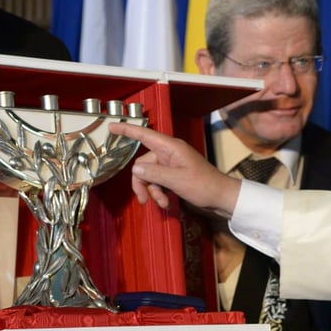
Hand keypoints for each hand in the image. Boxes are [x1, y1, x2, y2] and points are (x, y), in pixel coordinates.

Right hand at [109, 123, 240, 217]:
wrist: (220, 197)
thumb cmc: (202, 185)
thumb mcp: (176, 180)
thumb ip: (154, 173)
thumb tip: (135, 169)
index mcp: (170, 147)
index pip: (144, 135)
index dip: (126, 130)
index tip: (110, 126)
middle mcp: (168, 153)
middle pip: (142, 164)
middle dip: (141, 182)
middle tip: (143, 199)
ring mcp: (171, 165)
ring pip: (149, 175)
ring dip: (151, 191)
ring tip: (161, 203)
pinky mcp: (173, 176)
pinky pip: (157, 182)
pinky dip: (158, 193)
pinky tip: (165, 203)